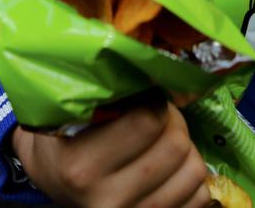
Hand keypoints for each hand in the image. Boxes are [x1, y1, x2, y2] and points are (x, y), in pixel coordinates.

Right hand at [11, 100, 210, 207]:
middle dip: (174, 120)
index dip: (154, 99)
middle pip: (176, 145)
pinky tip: (172, 167)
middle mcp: (107, 200)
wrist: (52, 184)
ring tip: (165, 140)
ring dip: (187, 148)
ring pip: (194, 171)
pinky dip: (193, 177)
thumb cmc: (59, 140)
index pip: (147, 120)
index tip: (146, 95)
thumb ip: (98, 92)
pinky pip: (201, 196)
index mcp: (81, 167)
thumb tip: (146, 62)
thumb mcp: (63, 115)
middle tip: (159, 114)